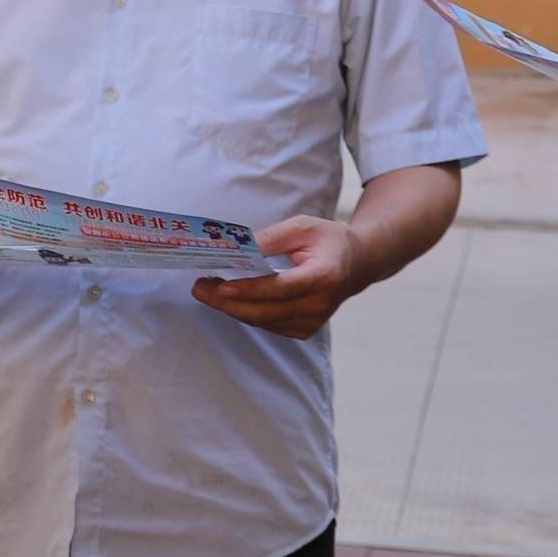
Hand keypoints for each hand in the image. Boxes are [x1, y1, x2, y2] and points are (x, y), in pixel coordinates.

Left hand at [192, 215, 363, 338]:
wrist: (358, 264)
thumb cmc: (328, 240)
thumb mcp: (302, 227)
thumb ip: (271, 238)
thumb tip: (236, 248)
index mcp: (324, 276)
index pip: (281, 288)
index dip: (249, 289)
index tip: (220, 285)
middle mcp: (321, 304)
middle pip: (267, 311)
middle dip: (228, 302)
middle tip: (200, 288)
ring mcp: (314, 321)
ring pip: (264, 321)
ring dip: (232, 308)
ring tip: (206, 290)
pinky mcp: (306, 329)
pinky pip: (269, 325)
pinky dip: (247, 313)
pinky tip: (228, 299)